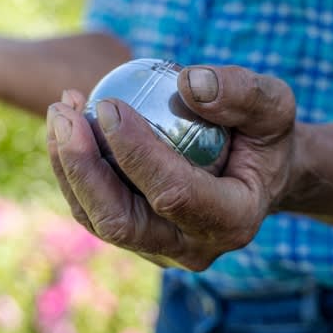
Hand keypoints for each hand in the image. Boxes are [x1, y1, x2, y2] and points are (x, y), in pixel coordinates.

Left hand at [47, 66, 297, 270]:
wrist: (257, 170)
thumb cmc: (265, 133)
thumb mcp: (273, 104)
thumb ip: (242, 92)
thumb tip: (188, 84)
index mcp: (232, 221)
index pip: (173, 194)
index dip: (136, 152)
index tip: (109, 104)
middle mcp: (191, 248)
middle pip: (120, 221)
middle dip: (83, 166)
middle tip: (65, 113)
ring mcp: (159, 249)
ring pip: (97, 218)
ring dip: (68, 165)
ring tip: (60, 111)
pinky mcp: (135, 238)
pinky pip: (92, 209)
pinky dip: (72, 168)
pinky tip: (67, 123)